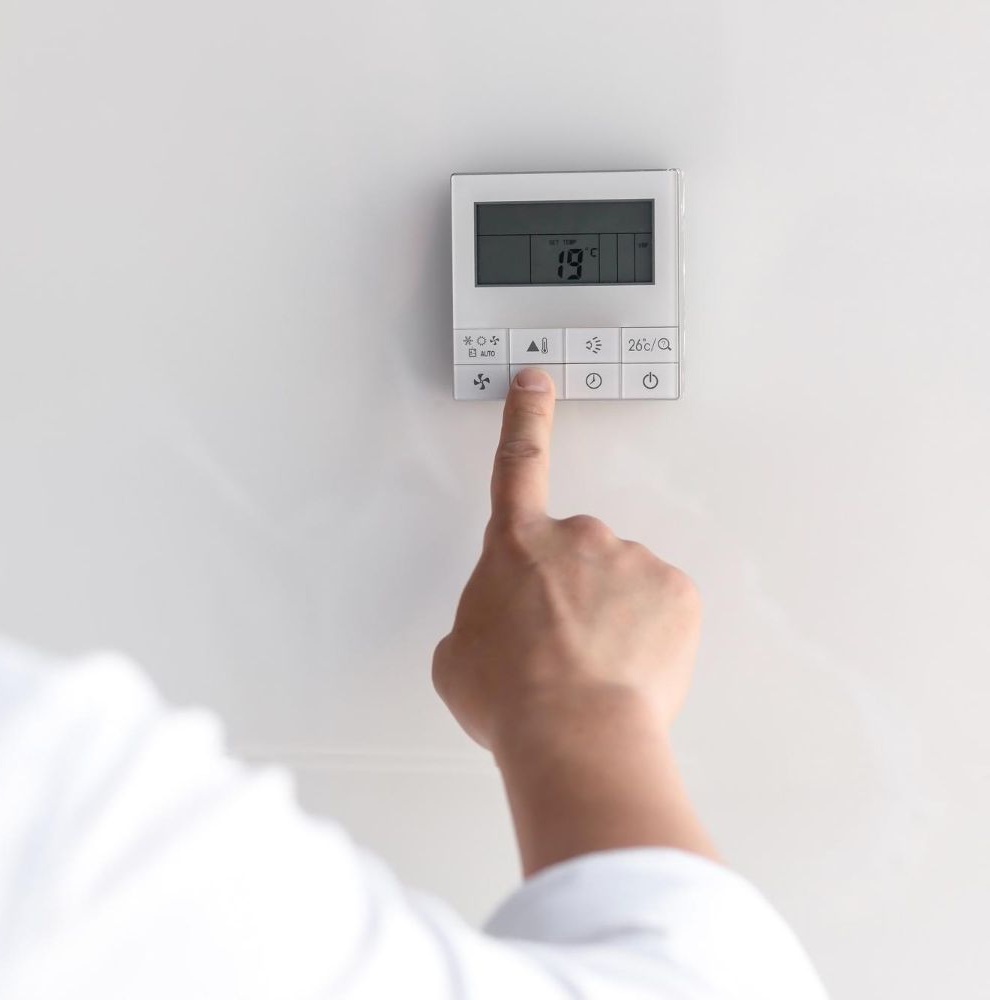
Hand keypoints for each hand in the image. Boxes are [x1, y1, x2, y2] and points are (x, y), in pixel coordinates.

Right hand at [433, 367, 701, 760]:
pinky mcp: (677, 594)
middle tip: (559, 649)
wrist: (574, 732)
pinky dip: (650, 636)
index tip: (535, 383)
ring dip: (612, 618)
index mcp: (515, 545)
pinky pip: (663, 608)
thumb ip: (478, 622)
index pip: (517, 463)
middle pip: (576, 554)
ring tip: (591, 672)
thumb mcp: (456, 656)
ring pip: (623, 584)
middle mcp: (577, 538)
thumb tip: (499, 633)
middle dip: (572, 593)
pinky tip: (626, 670)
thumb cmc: (511, 697)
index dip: (525, 418)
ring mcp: (633, 561)